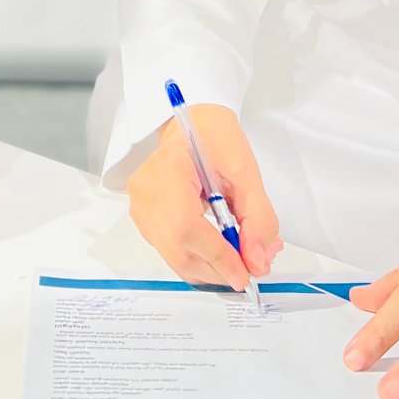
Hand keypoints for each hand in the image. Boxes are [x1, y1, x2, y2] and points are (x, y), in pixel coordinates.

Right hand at [126, 105, 280, 291]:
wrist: (192, 126)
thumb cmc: (214, 138)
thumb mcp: (245, 170)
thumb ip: (257, 217)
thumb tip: (257, 261)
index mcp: (167, 168)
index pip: (186, 226)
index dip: (217, 256)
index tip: (246, 273)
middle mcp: (145, 191)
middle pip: (178, 250)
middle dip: (218, 269)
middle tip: (250, 269)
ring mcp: (141, 207)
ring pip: (175, 258)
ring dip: (211, 270)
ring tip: (239, 260)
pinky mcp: (145, 219)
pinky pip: (171, 252)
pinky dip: (199, 260)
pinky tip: (220, 253)